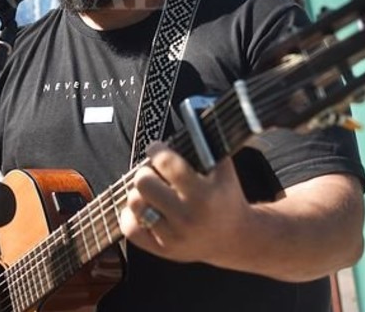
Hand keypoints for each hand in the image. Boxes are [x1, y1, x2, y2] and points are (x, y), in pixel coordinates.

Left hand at [118, 142, 254, 264]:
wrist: (235, 238)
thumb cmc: (226, 197)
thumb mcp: (224, 170)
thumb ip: (208, 143)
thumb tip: (191, 113)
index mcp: (204, 194)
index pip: (167, 163)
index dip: (156, 150)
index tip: (156, 149)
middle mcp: (188, 217)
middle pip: (144, 184)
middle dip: (145, 173)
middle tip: (152, 172)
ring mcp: (174, 236)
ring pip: (135, 206)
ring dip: (137, 194)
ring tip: (149, 192)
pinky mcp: (164, 250)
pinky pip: (131, 231)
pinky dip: (130, 217)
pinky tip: (141, 209)